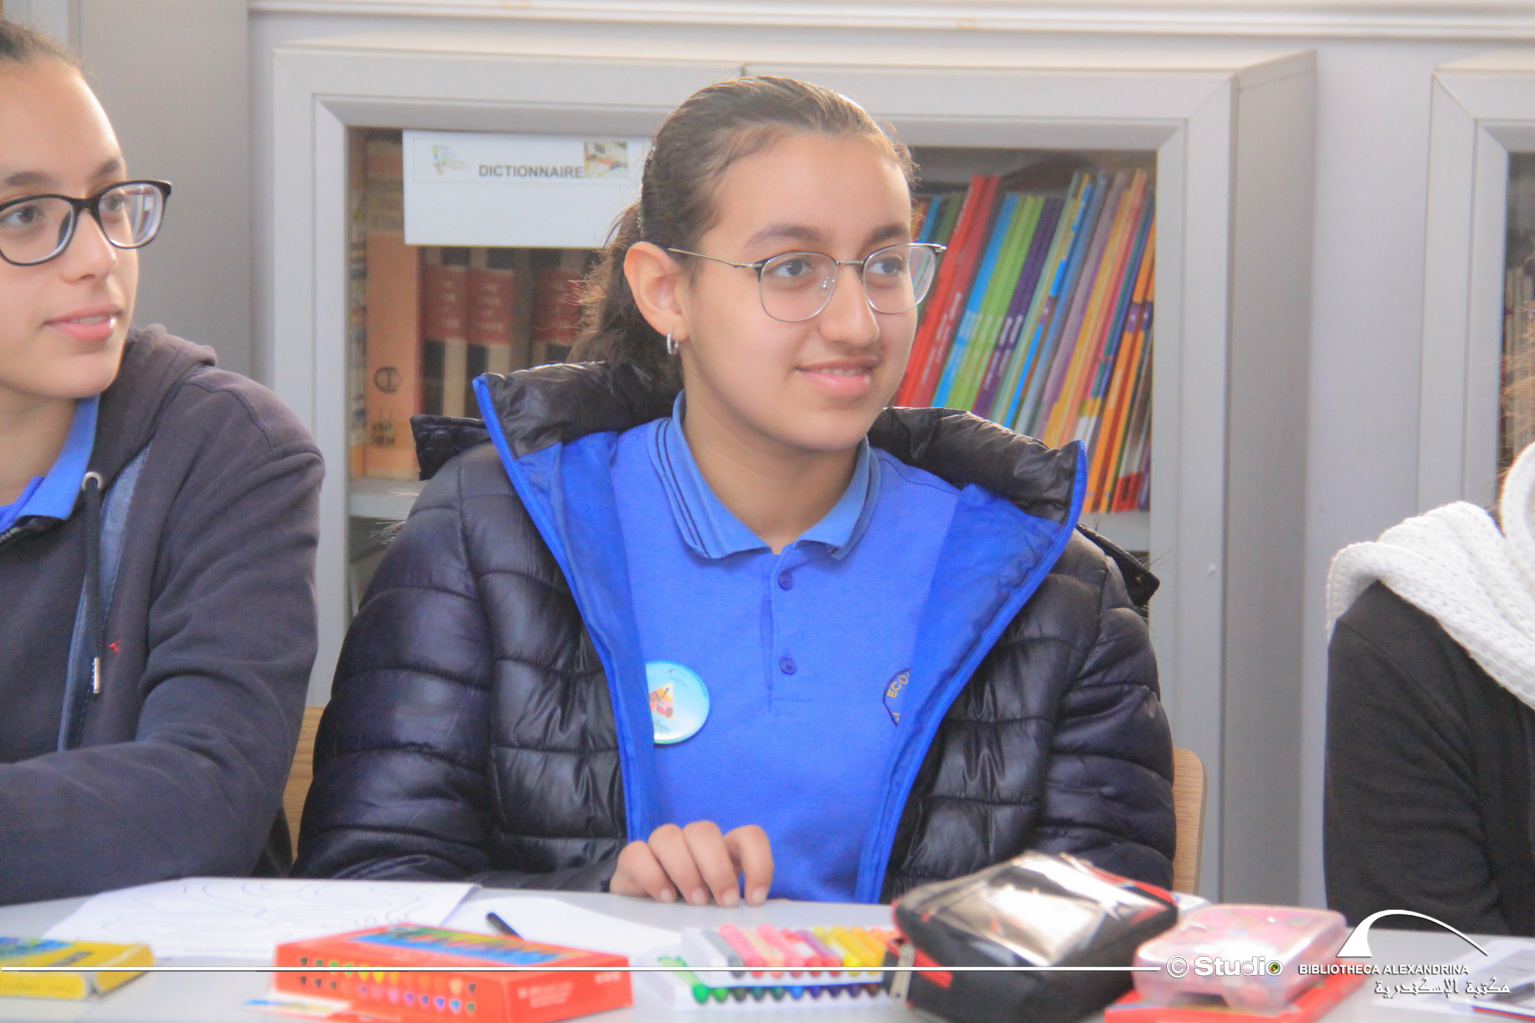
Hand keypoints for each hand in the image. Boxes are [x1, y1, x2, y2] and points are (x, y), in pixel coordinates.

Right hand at [610, 821, 772, 906]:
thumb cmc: (691, 906)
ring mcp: (659, 846)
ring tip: (695, 902)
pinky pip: (637, 852)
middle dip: (716, 868)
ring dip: (684, 870)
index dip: (758, 862)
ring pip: (668, 834)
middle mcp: (691, 841)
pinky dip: (652, 876)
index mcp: (721, 849)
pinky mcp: (632, 858)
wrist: (646, 911)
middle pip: (704, 830)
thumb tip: (750, 916)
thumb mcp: (718, 905)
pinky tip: (665, 898)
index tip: (755, 899)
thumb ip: (733, 904)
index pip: (748, 835)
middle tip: (724, 902)